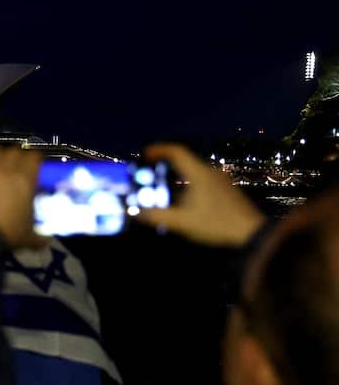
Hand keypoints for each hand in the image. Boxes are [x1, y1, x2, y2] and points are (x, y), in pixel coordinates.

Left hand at [0, 144, 43, 258]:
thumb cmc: (6, 237)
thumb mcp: (28, 237)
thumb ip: (39, 237)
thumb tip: (45, 242)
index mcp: (24, 180)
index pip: (33, 157)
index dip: (34, 159)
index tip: (34, 164)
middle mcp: (3, 171)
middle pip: (13, 151)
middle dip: (16, 156)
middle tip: (15, 165)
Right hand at [136, 144, 265, 247]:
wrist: (252, 234)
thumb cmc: (216, 224)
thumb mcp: (181, 222)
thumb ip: (155, 216)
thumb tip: (133, 212)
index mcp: (199, 174)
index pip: (176, 152)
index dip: (158, 150)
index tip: (145, 155)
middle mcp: (211, 173)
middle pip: (184, 162)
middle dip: (165, 167)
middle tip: (150, 174)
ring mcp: (221, 181)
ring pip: (194, 172)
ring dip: (177, 178)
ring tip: (164, 191)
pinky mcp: (227, 191)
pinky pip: (204, 181)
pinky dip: (189, 185)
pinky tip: (185, 202)